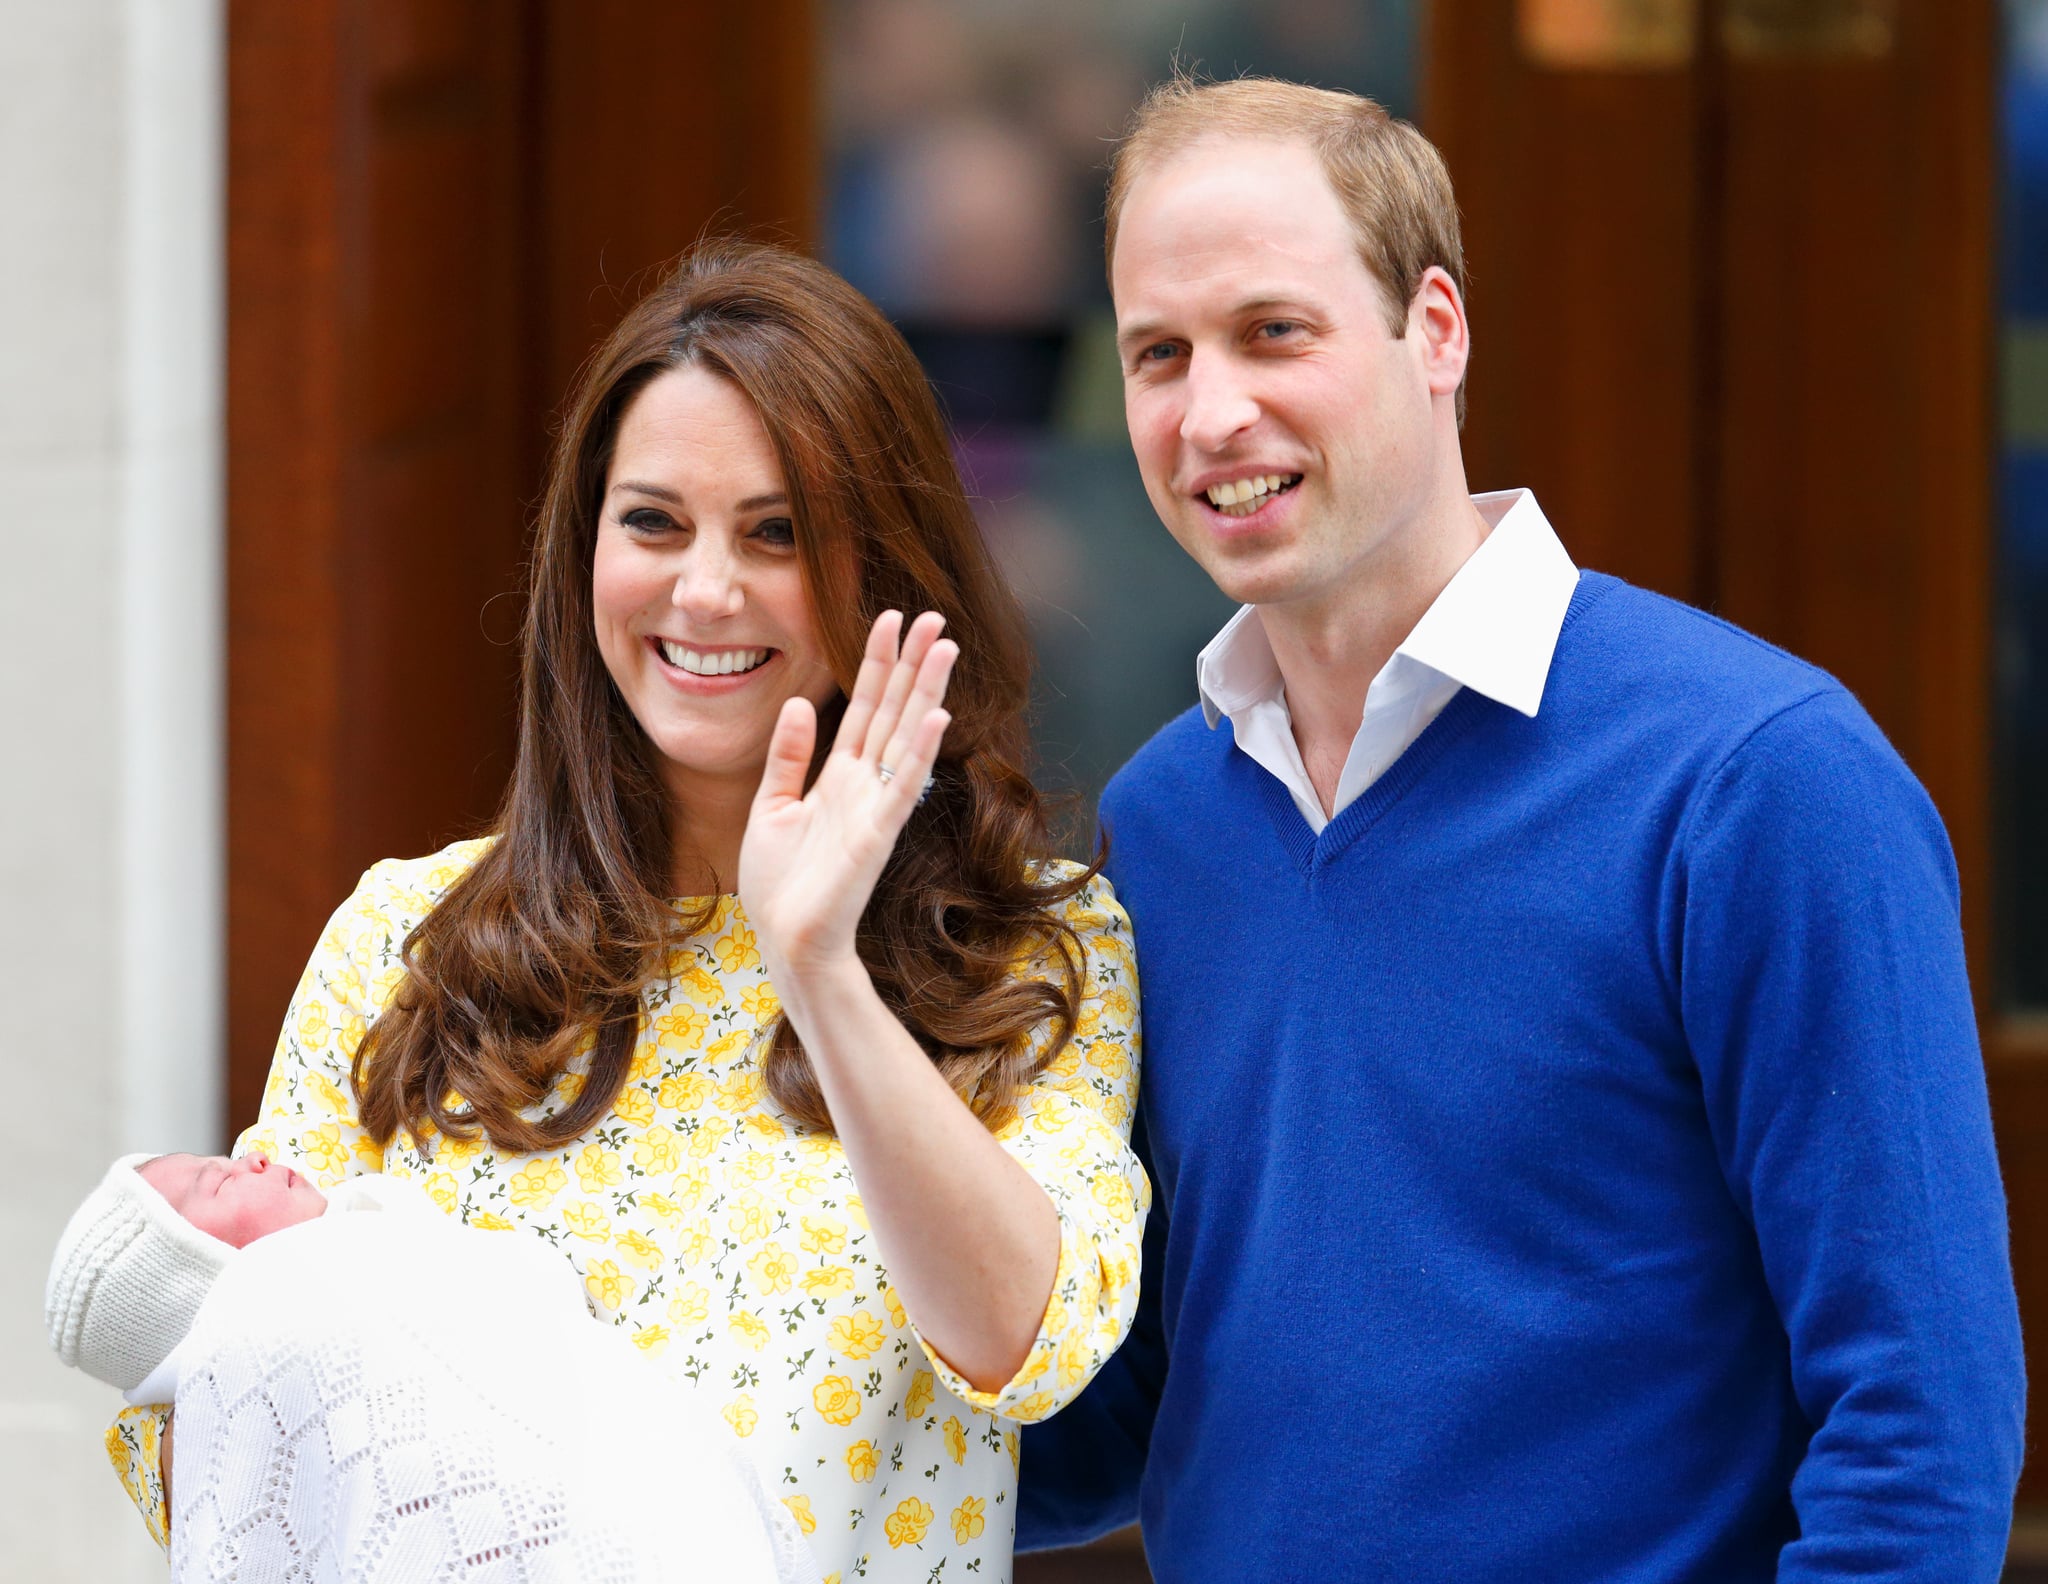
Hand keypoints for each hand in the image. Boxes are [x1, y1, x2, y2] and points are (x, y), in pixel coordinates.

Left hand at [739, 610, 957, 984]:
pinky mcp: (878, 834)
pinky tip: (936, 716)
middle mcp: (864, 785)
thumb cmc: (780, 885)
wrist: (788, 940)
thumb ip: (788, 757)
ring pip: (907, 737)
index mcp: (839, 777)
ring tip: (946, 647)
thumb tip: (801, 704)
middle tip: (934, 616)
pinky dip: (920, 751)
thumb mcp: (771, 807)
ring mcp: (876, 807)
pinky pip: (903, 786)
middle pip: (894, 711)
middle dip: (913, 663)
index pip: (865, 708)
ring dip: (927, 692)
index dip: (878, 663)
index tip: (890, 620)